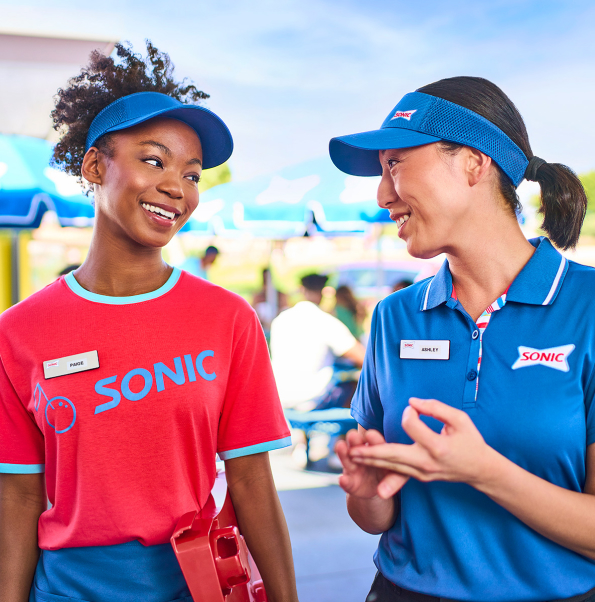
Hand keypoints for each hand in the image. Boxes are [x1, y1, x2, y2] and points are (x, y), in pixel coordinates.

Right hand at [335, 429, 408, 498]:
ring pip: (347, 460)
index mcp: (378, 451)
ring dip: (343, 454)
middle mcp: (362, 456)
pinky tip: (342, 479)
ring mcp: (354, 468)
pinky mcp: (350, 483)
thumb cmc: (391, 476)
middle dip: (355, 440)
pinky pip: (346, 482)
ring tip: (340, 447)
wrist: (379, 490)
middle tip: (353, 436)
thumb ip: (394, 480)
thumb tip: (386, 490)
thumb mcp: (397, 478)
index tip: (370, 435)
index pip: (376, 443)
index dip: (373, 439)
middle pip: (357, 446)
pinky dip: (344, 481)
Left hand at [349, 398, 494, 497]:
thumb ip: (436, 408)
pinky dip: (380, 466)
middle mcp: (427, 462)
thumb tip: (413, 401)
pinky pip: (396, 471)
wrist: (479, 469)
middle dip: (370, 451)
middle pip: (393, 455)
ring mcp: (422, 473)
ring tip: (351, 455)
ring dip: (369, 460)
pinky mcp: (419, 477)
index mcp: (438, 447)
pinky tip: (365, 461)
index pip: (412, 426)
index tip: (414, 407)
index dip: (410, 412)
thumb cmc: (470, 441)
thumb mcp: (459, 420)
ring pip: (391, 465)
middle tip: (350, 448)